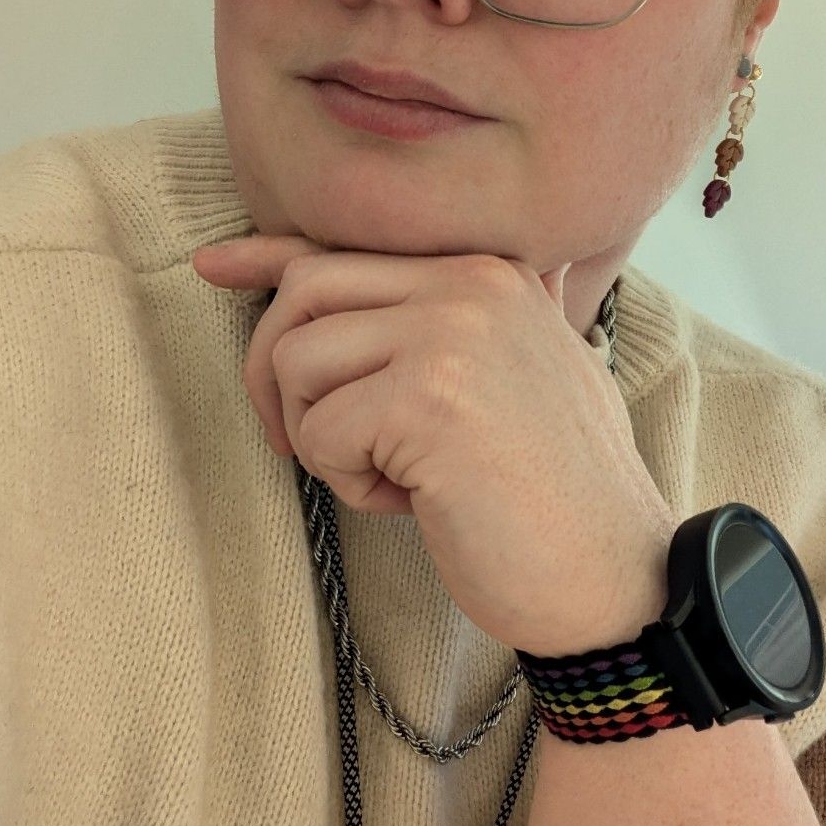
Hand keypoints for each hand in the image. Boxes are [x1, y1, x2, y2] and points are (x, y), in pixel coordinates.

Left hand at [189, 235, 672, 657]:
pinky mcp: (426, 400)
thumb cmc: (561, 491)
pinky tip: (413, 504)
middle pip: (305, 291)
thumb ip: (489, 317)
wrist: (613, 578)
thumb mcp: (537, 373)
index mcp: (490, 272)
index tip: (211, 266)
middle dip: (273, 370)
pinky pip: (320, 431)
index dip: (267, 256)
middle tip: (303, 440)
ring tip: (392, 476)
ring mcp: (450, 336)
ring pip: (298, 361)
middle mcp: (470, 285)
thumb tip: (497, 267)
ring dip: (321, 435)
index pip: (349, 247)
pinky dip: (347, 482)